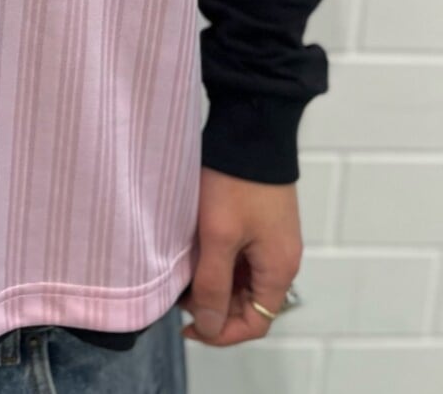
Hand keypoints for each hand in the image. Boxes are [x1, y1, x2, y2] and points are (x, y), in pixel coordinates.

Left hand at [176, 165, 302, 345]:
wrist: (250, 128)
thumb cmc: (235, 183)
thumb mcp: (218, 237)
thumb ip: (213, 285)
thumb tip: (210, 327)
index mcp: (279, 269)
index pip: (256, 323)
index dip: (221, 331)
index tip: (187, 324)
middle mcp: (281, 258)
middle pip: (249, 302)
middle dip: (214, 304)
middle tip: (179, 293)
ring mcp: (272, 238)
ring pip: (242, 278)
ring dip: (214, 281)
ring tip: (182, 271)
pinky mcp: (260, 220)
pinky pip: (241, 254)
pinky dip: (218, 259)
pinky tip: (194, 249)